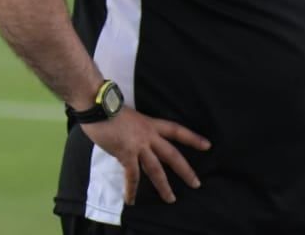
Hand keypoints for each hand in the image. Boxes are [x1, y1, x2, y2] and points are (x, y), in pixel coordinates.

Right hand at [81, 107, 210, 204]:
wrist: (96, 104)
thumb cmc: (107, 106)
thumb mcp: (129, 116)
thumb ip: (134, 129)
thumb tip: (130, 140)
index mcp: (150, 124)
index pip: (176, 130)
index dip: (192, 138)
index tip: (207, 145)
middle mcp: (148, 135)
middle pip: (172, 155)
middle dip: (185, 170)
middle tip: (196, 183)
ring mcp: (138, 145)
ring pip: (156, 169)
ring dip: (164, 186)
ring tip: (171, 199)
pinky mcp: (125, 153)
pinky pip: (131, 175)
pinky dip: (131, 189)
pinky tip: (130, 200)